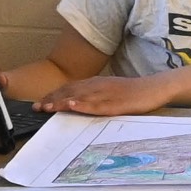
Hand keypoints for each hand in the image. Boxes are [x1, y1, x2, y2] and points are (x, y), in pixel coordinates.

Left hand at [37, 76, 165, 115]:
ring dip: (61, 101)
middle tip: (36, 107)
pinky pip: (96, 104)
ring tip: (46, 107)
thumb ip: (95, 96)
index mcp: (96, 83)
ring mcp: (106, 94)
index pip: (70, 88)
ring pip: (79, 97)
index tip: (40, 103)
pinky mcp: (115, 103)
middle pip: (70, 91)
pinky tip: (71, 106)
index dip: (54, 95)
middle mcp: (97, 86)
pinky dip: (82, 105)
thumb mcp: (111, 91)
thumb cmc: (133, 92)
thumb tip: (79, 102)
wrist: (154, 88)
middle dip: (52, 99)